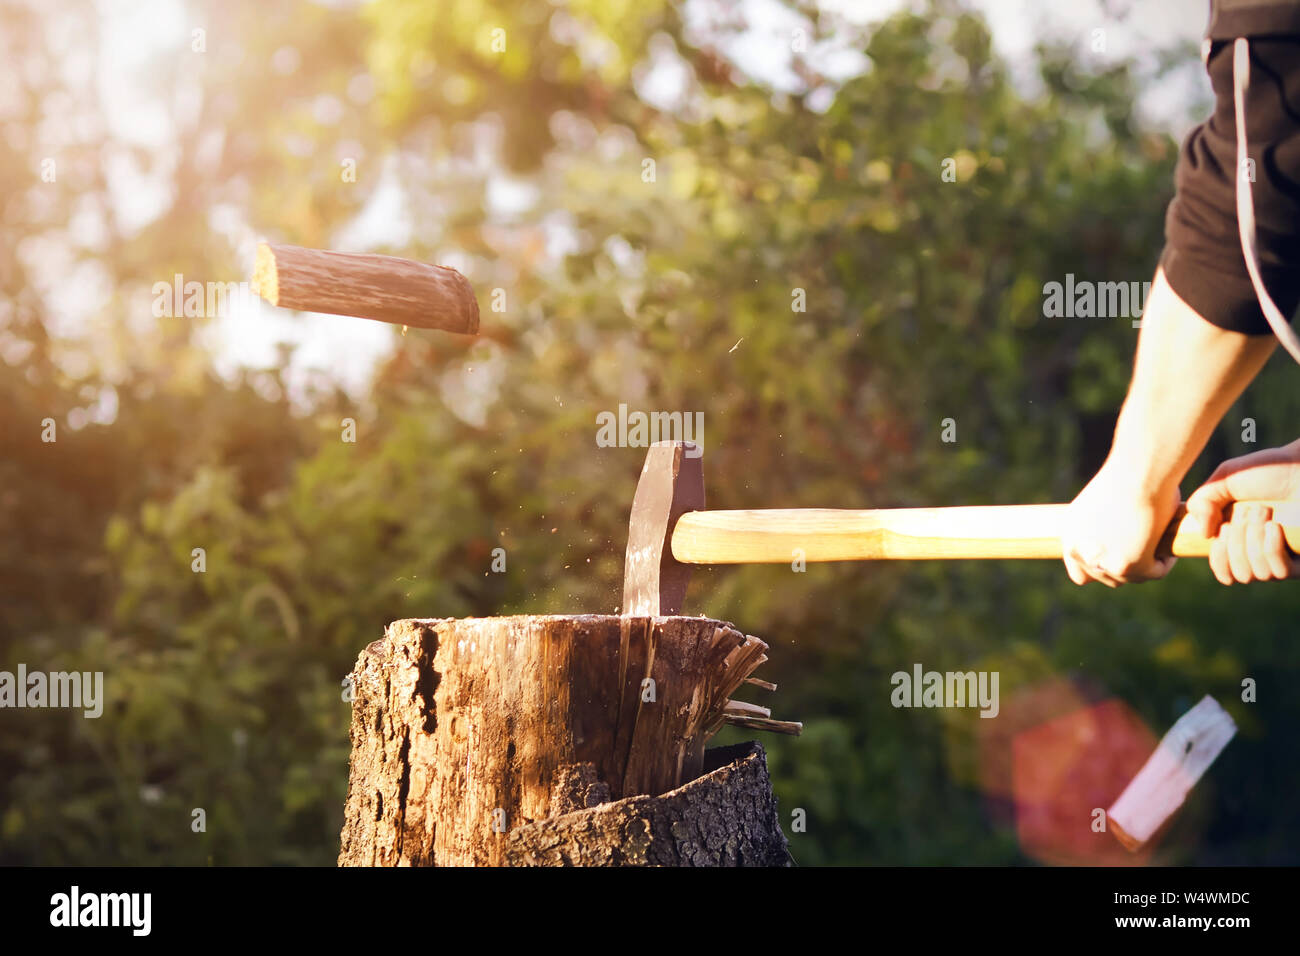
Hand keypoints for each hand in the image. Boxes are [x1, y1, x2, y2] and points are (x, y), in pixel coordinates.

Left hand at [1062, 460, 1180, 586]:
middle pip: (1107, 578)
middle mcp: (1077, 550)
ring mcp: (1100, 561)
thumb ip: (1108, 528)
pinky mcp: (1125, 566)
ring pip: (1132, 577)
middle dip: (1129, 566)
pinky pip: (1155, 572)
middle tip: (1150, 548)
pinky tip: (1171, 540)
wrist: (1139, 470)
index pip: (1080, 572)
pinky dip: (1166, 561)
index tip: (1123, 558)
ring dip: (1149, 564)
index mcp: (1070, 533)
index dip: (1102, 569)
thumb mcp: (1108, 503)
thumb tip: (1126, 542)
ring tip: (1163, 541)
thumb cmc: (1131, 474)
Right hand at [1185, 440, 1299, 583]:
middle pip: (1239, 574)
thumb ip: (1202, 501)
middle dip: (1236, 543)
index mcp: (1242, 540)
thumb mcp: (1225, 479)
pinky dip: (1270, 548)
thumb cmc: (1270, 470)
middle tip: (1246, 512)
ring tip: (1263, 511)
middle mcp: (1264, 554)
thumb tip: (1203, 534)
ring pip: (1257, 573)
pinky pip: (1279, 571)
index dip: (1218, 560)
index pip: (1225, 573)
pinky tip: (1274, 526)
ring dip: (1253, 540)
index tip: (1216, 534)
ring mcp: (1286, 558)